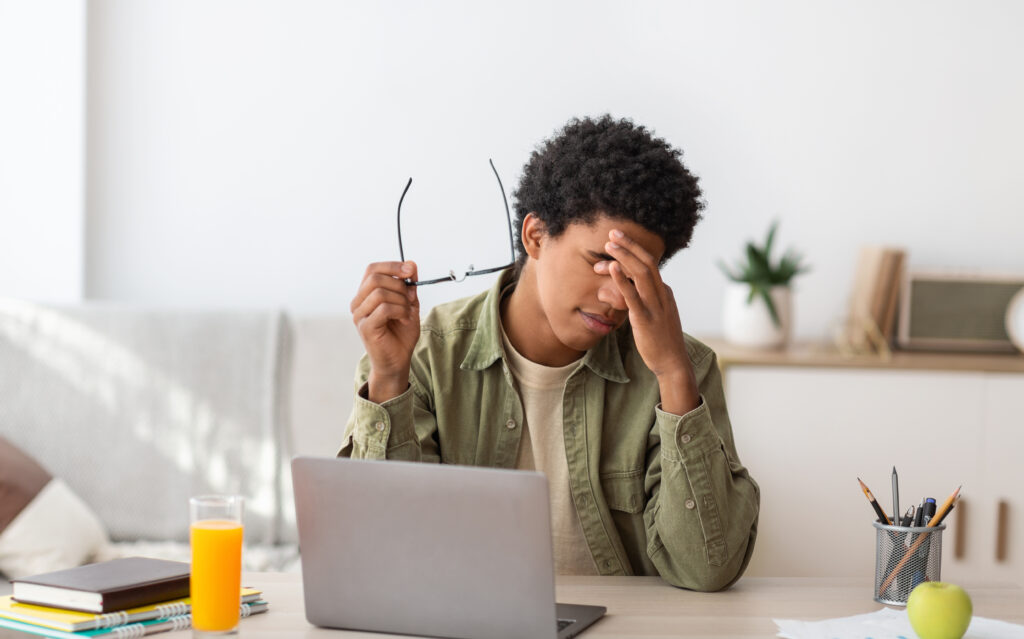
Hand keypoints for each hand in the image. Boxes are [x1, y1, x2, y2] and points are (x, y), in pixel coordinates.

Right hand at [350, 261, 419, 402]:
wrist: (398, 361)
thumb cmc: (401, 334)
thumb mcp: (409, 304)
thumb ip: (408, 286)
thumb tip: (411, 264)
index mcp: (365, 295)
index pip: (372, 269)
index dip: (392, 265)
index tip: (411, 269)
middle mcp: (358, 303)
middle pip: (375, 278)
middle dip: (399, 285)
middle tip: (410, 298)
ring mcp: (359, 316)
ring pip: (380, 293)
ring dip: (401, 301)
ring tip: (408, 313)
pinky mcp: (366, 327)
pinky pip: (384, 308)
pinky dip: (400, 311)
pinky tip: (405, 319)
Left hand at [595, 230, 698, 413]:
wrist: (673, 362)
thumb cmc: (662, 340)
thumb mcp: (659, 314)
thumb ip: (649, 300)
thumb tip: (635, 290)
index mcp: (665, 292)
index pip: (649, 266)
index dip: (632, 252)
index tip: (617, 242)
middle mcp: (662, 294)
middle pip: (647, 262)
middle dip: (630, 245)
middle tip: (613, 232)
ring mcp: (655, 306)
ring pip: (641, 273)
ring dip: (625, 256)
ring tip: (609, 244)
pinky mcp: (645, 319)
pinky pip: (633, 296)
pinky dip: (622, 279)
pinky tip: (611, 268)